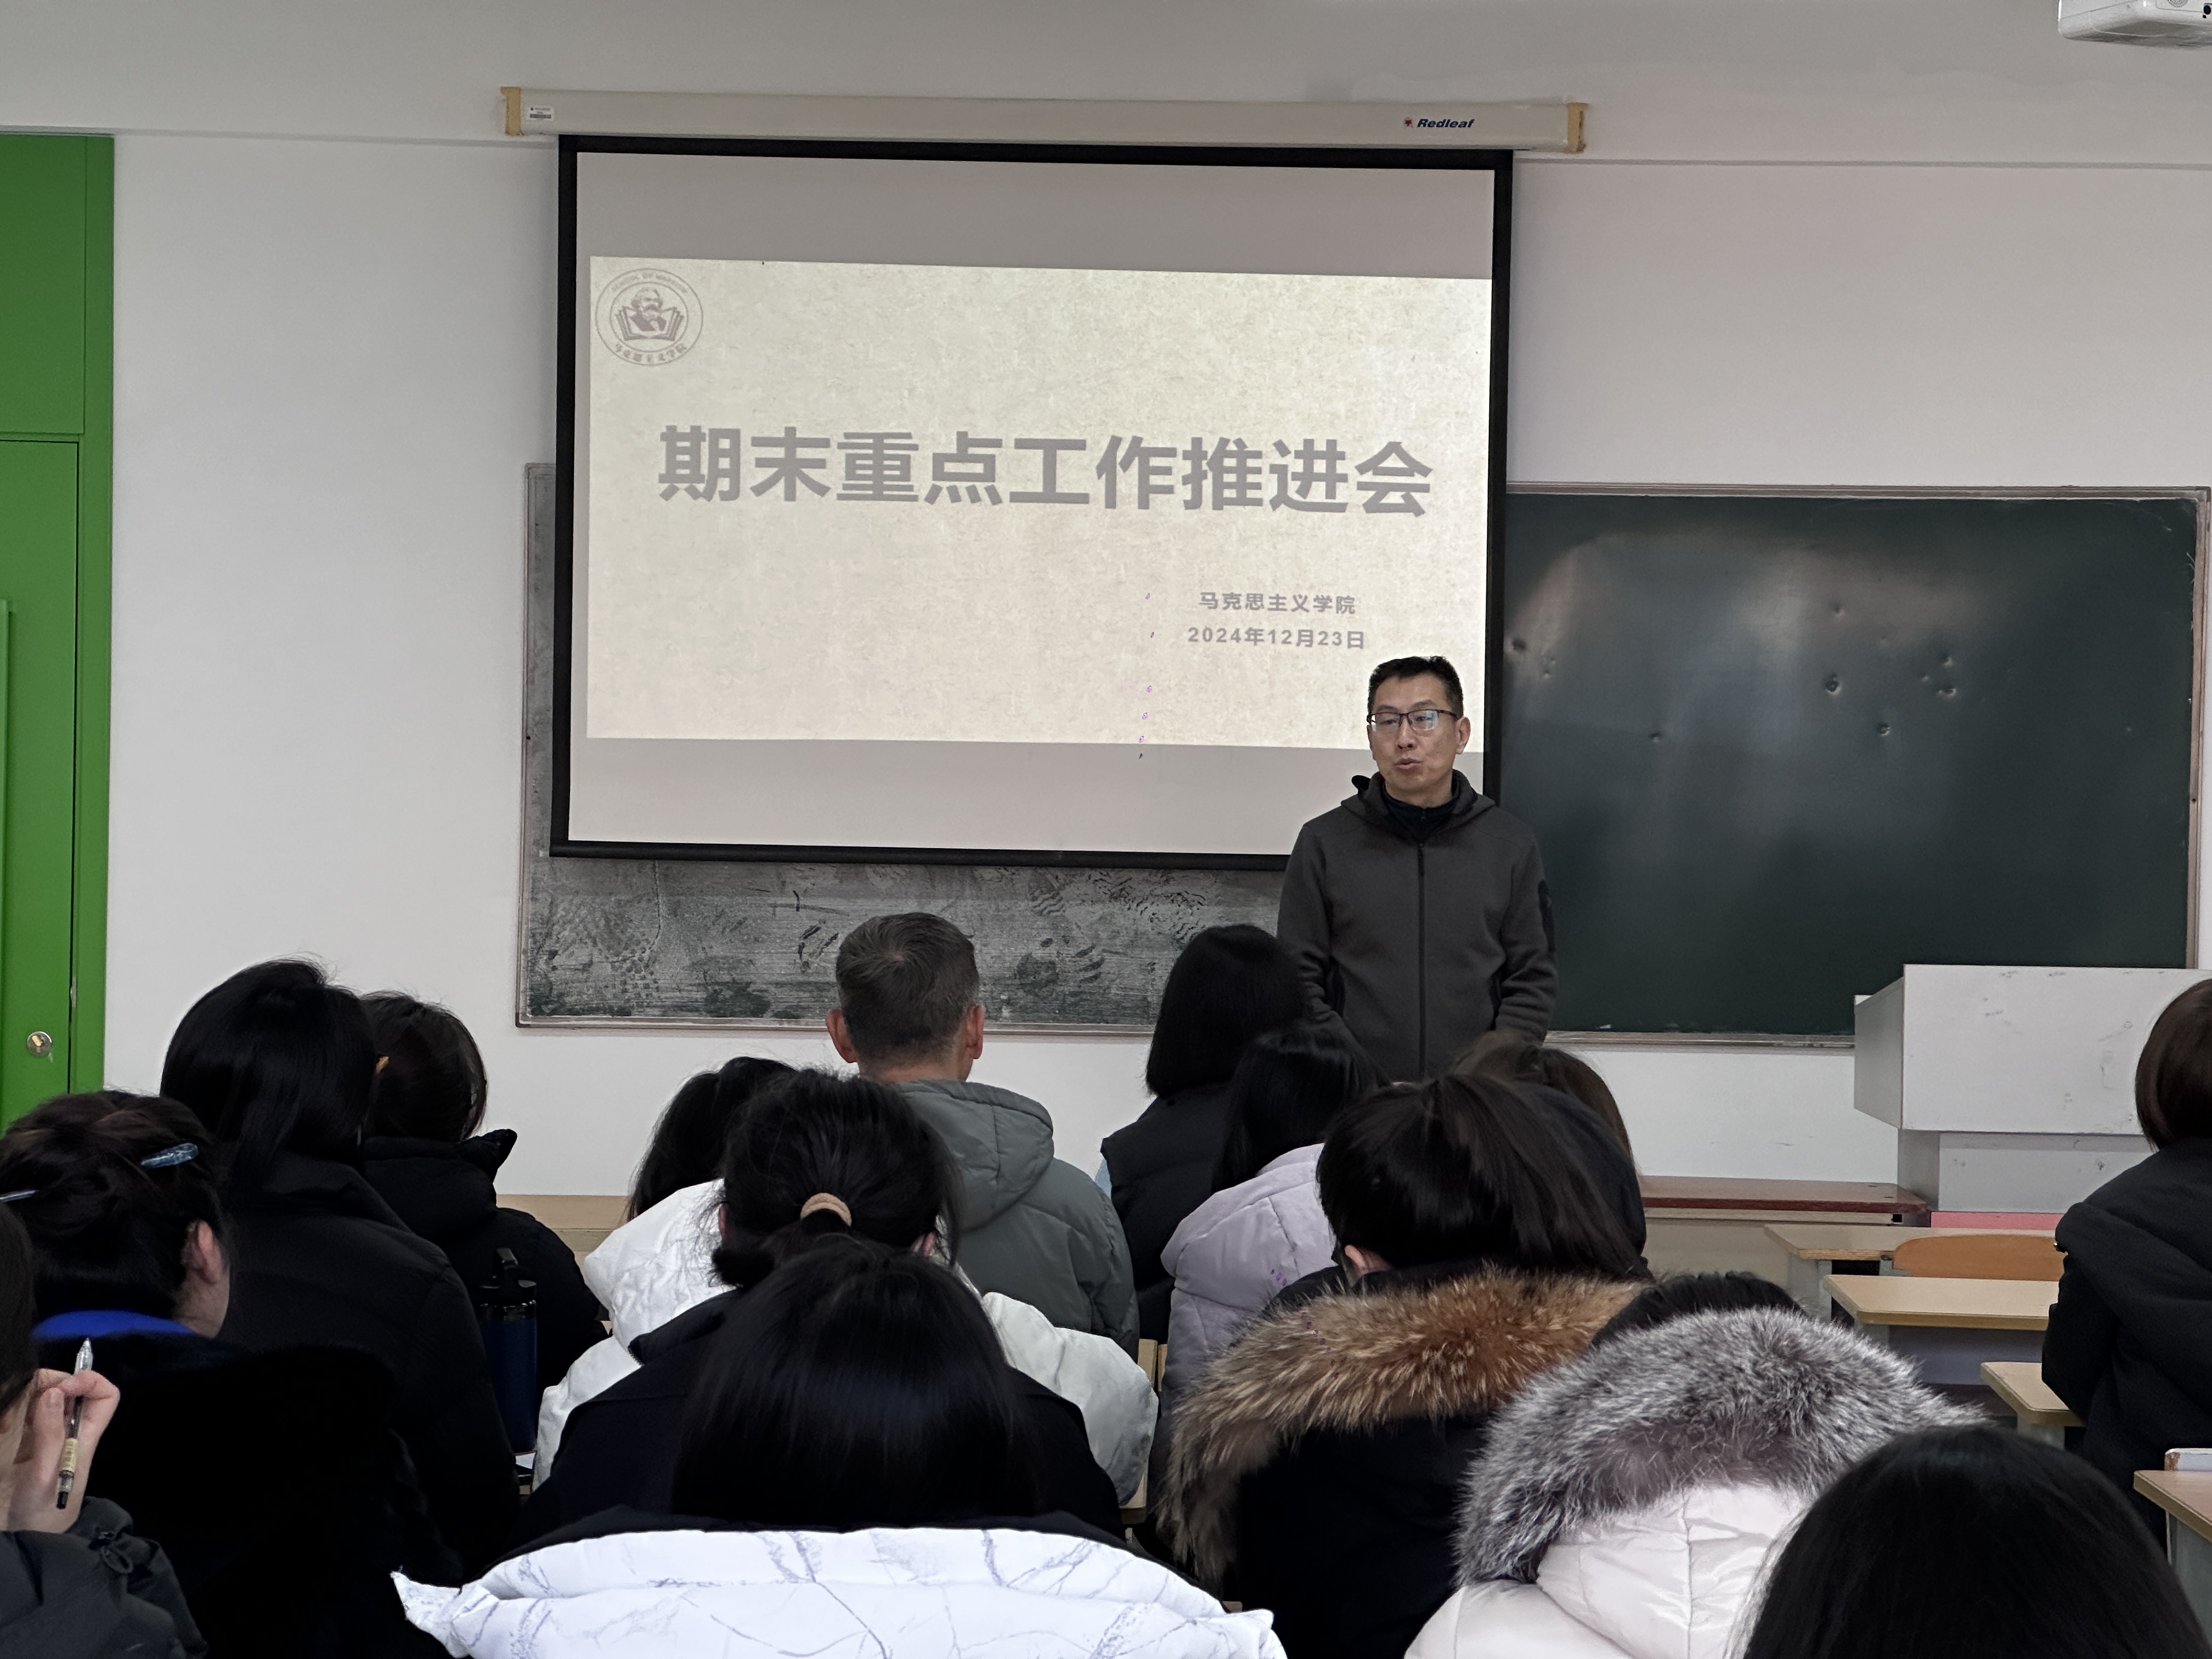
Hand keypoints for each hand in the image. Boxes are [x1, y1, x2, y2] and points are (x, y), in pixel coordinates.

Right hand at [9, 1368, 118, 1532]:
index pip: (105, 1396)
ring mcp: (46, 1436)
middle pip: (70, 1391)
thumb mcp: (47, 1475)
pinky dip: (13, 1412)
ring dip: (26, 1398)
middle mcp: (69, 1432)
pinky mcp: (24, 1444)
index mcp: (85, 1437)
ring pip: (44, 1400)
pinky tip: (2, 1422)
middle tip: (21, 1398)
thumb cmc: (44, 1511)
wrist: (26, 1537)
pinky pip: (23, 1417)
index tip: (64, 1388)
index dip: (90, 1382)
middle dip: (49, 1384)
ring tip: (6, 1414)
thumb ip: (50, 1435)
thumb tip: (55, 1391)